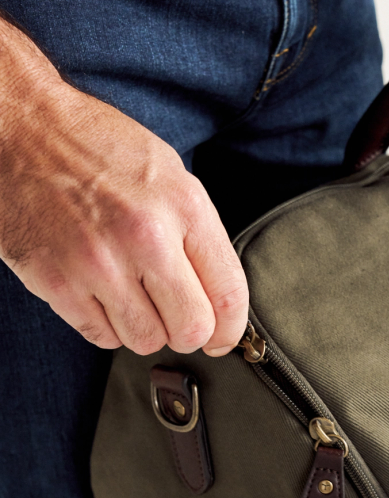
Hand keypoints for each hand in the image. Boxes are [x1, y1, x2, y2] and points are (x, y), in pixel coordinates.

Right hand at [0, 17, 247, 356]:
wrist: (19, 129)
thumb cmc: (96, 148)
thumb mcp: (168, 173)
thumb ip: (198, 235)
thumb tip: (219, 297)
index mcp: (183, 207)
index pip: (229, 294)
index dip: (230, 329)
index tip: (223, 337)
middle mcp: (146, 237)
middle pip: (191, 330)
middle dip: (188, 333)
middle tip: (175, 317)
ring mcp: (99, 264)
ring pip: (146, 341)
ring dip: (145, 329)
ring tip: (132, 296)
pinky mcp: (58, 283)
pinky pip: (101, 336)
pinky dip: (106, 325)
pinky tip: (100, 293)